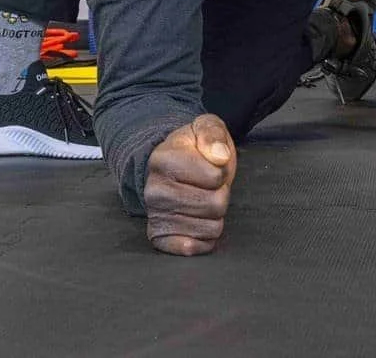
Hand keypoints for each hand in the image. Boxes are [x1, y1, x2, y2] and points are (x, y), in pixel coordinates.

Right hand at [144, 114, 236, 255]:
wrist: (170, 169)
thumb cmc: (193, 149)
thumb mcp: (205, 127)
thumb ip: (212, 134)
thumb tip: (219, 156)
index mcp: (162, 159)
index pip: (216, 176)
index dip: (221, 171)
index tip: (210, 166)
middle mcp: (153, 190)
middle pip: (216, 205)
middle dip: (220, 194)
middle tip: (207, 186)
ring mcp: (155, 216)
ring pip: (211, 228)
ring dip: (214, 216)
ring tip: (200, 200)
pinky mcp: (159, 237)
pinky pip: (194, 248)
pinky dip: (204, 238)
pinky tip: (196, 221)